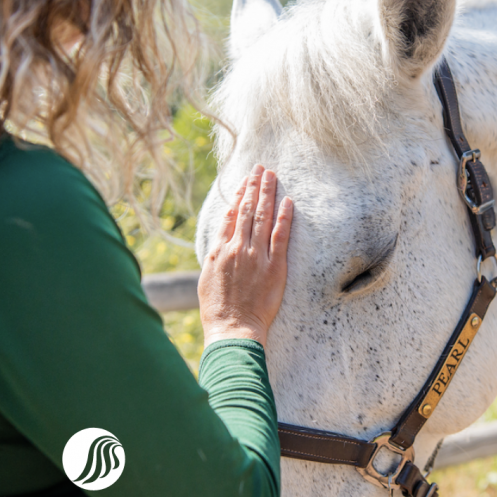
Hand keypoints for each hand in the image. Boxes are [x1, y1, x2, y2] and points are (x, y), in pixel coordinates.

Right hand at [198, 165, 292, 348]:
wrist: (233, 328)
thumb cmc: (218, 307)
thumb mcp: (208, 274)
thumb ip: (217, 246)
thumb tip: (226, 221)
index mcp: (221, 249)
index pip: (233, 214)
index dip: (241, 194)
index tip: (247, 179)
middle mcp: (239, 248)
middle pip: (248, 210)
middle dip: (255, 186)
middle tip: (261, 167)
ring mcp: (257, 257)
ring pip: (263, 218)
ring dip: (268, 194)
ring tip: (272, 175)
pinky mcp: (274, 268)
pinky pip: (281, 237)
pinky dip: (284, 217)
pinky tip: (288, 201)